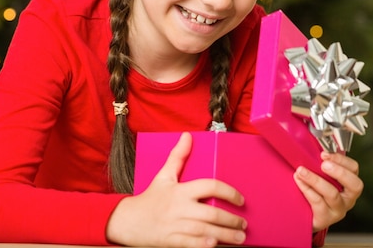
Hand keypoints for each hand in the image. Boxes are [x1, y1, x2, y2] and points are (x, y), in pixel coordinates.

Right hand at [106, 132, 247, 247]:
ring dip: (225, 235)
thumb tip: (187, 136)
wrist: (129, 221)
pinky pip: (191, 244)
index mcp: (180, 190)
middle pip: (211, 213)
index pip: (210, 186)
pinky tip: (215, 244)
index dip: (229, 192)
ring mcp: (176, 226)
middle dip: (231, 219)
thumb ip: (177, 156)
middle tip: (243, 223)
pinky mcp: (172, 242)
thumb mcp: (163, 175)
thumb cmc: (150, 198)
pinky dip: (204, 245)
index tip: (240, 199)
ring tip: (239, 237)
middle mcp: (179, 208)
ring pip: (206, 231)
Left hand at [293, 151, 363, 230]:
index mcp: (348, 183)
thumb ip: (317, 163)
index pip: (354, 169)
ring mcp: (338, 209)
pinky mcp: (326, 218)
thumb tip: (305, 143)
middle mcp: (347, 197)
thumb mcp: (318, 175)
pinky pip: (319, 203)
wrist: (304, 216)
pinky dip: (308, 190)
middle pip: (355, 185)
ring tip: (301, 171)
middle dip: (339, 172)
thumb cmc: (313, 191)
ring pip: (333, 194)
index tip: (324, 153)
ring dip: (316, 180)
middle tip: (323, 164)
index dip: (342, 160)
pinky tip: (299, 182)